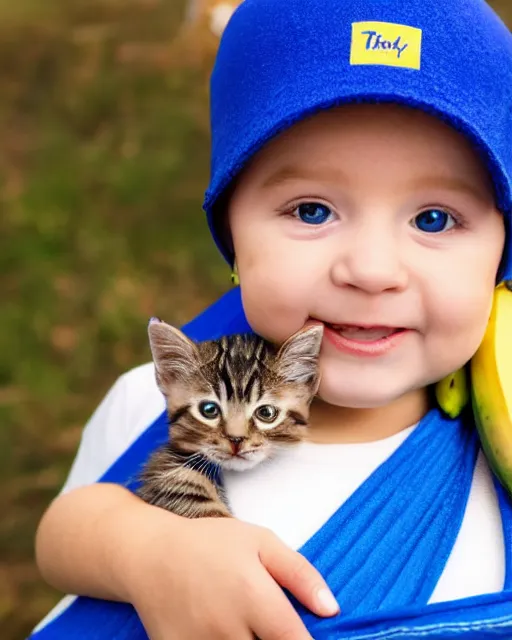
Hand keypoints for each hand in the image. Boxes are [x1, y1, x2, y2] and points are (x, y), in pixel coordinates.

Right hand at [116, 507, 339, 639]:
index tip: (309, 639)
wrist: (151, 555)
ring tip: (247, 626)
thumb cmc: (210, 544)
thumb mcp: (261, 542)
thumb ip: (299, 574)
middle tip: (271, 625)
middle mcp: (227, 627)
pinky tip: (224, 631)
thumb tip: (331, 609)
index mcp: (253, 595)